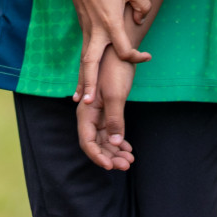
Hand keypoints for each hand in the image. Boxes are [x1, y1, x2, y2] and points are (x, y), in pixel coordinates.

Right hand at [59, 0, 151, 105]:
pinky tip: (82, 82)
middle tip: (90, 103)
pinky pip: (84, 53)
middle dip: (90, 83)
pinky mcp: (84, 29)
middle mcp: (96, 31)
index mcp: (109, 23)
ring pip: (84, 61)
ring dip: (82, 81)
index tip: (147, 57)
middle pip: (91, 63)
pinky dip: (83, 69)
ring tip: (79, 101)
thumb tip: (139, 21)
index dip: (136, 57)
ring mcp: (87, 31)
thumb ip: (142, 5)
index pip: (123, 49)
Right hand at [78, 48, 135, 170]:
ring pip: (104, 139)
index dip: (97, 156)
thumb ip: (114, 119)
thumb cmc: (115, 69)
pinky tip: (128, 148)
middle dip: (109, 156)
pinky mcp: (107, 108)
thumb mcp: (116, 95)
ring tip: (130, 159)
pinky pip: (110, 131)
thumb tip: (115, 142)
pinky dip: (118, 140)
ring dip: (115, 151)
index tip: (111, 166)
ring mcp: (98, 112)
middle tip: (126, 165)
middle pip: (95, 143)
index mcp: (86, 112)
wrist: (120, 49)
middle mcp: (89, 114)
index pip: (87, 142)